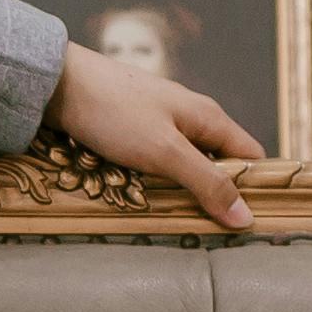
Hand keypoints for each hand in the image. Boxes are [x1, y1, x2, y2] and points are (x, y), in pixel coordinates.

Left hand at [47, 40, 260, 226]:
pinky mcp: (135, 127)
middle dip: (214, 194)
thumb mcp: (165, 152)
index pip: (251, 156)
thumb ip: (206, 183)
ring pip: (186, 163)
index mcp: (209, 117)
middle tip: (204, 229)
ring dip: (182, 189)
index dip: (254, 187)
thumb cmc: (114, 112)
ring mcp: (162, 120)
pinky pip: (158, 159)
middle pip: (219, 162)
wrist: (57, 82)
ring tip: (172, 217)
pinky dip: (156, 179)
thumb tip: (245, 216)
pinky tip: (142, 195)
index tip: (244, 222)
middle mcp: (191, 116)